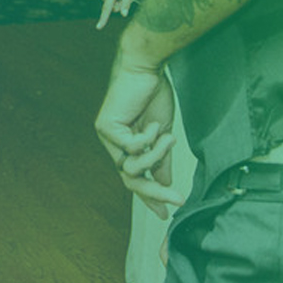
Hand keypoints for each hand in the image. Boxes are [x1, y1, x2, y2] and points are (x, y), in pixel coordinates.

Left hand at [96, 57, 183, 217]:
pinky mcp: (105, 127)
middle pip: (130, 180)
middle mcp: (113, 144)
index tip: (166, 213)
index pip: (136, 178)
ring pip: (133, 167)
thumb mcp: (162, 134)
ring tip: (166, 137)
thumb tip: (166, 183)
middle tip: (177, 198)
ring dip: (156, 155)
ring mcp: (107, 136)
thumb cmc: (153, 95)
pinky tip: (151, 124)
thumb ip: (161, 159)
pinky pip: (131, 149)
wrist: (146, 68)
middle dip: (154, 192)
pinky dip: (147, 139)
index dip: (150, 197)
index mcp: (126, 146)